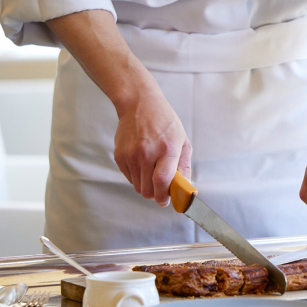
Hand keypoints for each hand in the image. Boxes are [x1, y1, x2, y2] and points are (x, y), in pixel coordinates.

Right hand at [113, 90, 191, 206]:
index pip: (162, 181)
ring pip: (138, 186)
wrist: (139, 105)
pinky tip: (143, 164)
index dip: (164, 196)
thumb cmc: (164, 123)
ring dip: (146, 186)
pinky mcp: (120, 156)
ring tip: (152, 172)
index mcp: (166, 149)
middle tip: (162, 190)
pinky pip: (129, 178)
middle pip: (148, 189)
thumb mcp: (182, 141)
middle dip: (156, 195)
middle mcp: (147, 152)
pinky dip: (137, 178)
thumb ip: (184, 166)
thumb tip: (186, 187)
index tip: (166, 201)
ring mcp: (131, 154)